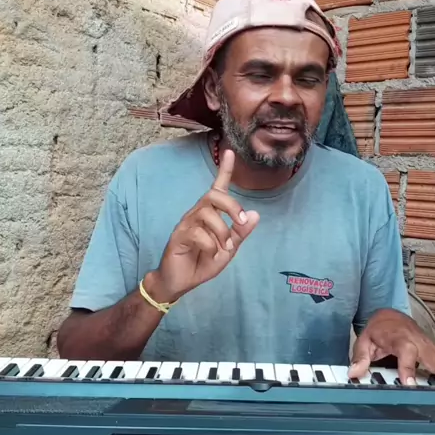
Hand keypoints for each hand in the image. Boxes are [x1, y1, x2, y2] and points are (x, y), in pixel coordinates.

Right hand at [150, 149, 258, 301]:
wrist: (180, 282)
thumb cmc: (202, 262)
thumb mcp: (228, 249)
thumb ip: (240, 234)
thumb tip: (255, 214)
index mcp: (210, 214)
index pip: (217, 187)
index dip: (224, 169)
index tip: (230, 151)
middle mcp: (197, 214)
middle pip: (213, 196)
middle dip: (232, 207)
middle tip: (241, 223)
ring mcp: (186, 224)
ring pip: (207, 214)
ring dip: (222, 232)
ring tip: (223, 248)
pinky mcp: (178, 236)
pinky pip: (198, 233)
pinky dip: (210, 245)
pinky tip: (209, 253)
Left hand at [349, 309, 434, 386]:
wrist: (390, 315)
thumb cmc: (379, 328)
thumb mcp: (364, 340)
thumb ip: (360, 357)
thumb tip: (354, 372)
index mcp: (400, 339)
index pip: (406, 354)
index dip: (407, 369)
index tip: (409, 384)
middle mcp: (418, 343)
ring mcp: (428, 347)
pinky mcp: (434, 351)